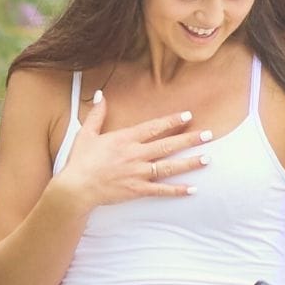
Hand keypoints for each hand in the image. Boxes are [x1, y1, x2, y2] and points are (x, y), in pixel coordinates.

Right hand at [59, 92, 212, 208]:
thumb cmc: (79, 161)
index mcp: (125, 139)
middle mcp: (135, 154)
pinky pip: (161, 190)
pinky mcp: (137, 190)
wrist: (76, 187)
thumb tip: (100, 94)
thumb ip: (97, 114)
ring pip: (169, 166)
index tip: (188, 115)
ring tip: (208, 158)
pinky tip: (193, 189)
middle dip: (189, 139)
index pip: (153, 127)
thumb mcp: (86, 133)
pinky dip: (177, 190)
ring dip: (189, 162)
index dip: (172, 121)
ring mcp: (138, 173)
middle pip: (167, 145)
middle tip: (209, 135)